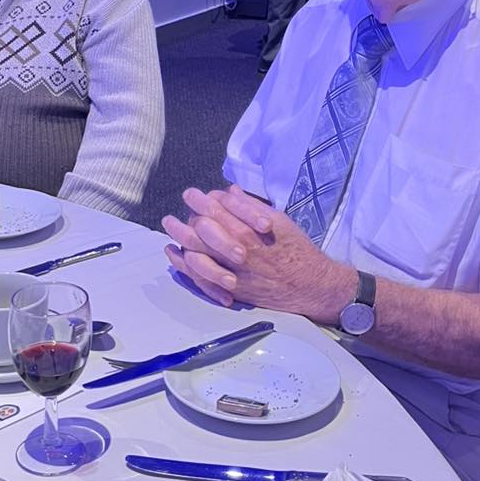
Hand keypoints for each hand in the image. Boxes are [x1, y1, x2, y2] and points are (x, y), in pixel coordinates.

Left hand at [161, 184, 355, 321]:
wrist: (310, 286)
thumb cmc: (297, 250)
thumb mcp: (281, 220)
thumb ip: (251, 206)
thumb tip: (230, 192)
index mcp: (248, 230)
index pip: (214, 209)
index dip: (199, 199)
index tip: (191, 194)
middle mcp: (237, 250)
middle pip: (199, 231)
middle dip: (183, 220)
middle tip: (171, 214)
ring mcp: (232, 271)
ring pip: (196, 253)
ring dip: (179, 239)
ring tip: (169, 229)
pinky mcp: (231, 288)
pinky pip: (201, 277)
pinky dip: (184, 265)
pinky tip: (175, 255)